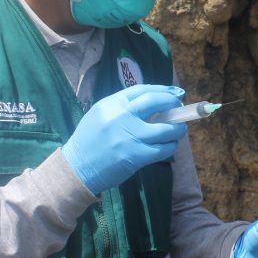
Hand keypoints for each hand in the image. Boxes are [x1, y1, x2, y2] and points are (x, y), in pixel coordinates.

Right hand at [62, 84, 186, 193]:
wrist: (77, 168)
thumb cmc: (89, 140)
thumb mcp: (100, 115)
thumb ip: (122, 107)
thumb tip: (153, 103)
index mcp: (112, 104)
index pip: (142, 90)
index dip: (162, 90)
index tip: (174, 93)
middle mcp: (122, 116)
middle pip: (156, 102)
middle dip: (173, 104)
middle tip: (180, 109)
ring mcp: (130, 136)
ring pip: (165, 129)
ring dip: (177, 129)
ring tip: (180, 129)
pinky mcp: (136, 155)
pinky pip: (162, 149)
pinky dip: (170, 146)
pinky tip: (170, 145)